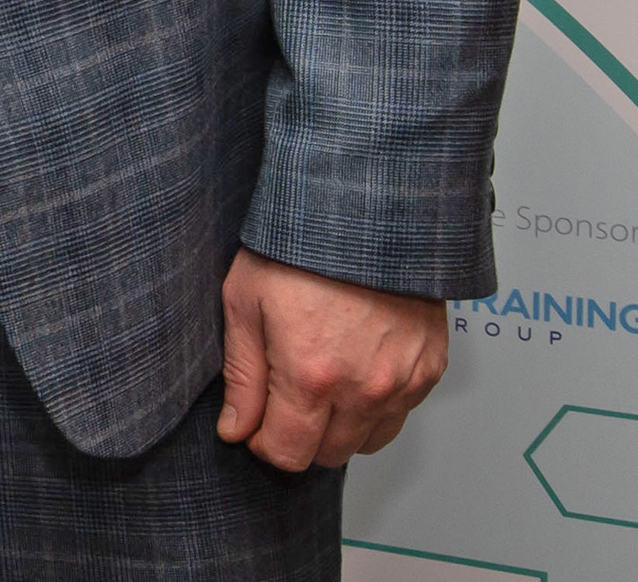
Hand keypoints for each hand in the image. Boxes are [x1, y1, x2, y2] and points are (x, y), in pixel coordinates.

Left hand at [217, 247, 448, 469]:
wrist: (366, 211)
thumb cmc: (298, 247)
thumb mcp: (244, 302)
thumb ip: (242, 377)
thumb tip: (235, 429)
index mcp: (311, 375)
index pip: (288, 453)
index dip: (264, 443)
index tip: (255, 422)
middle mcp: (364, 389)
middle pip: (328, 454)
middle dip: (299, 435)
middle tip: (284, 396)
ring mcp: (403, 382)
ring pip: (367, 441)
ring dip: (340, 426)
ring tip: (319, 379)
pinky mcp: (430, 369)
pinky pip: (400, 414)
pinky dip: (375, 405)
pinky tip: (354, 367)